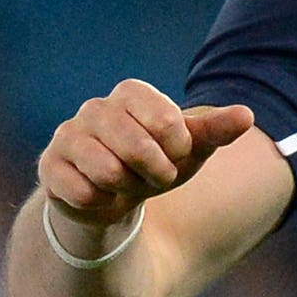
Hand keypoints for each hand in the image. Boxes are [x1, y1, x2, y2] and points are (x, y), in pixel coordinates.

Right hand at [37, 80, 253, 242]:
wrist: (112, 196)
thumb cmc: (154, 164)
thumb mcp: (188, 149)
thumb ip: (215, 130)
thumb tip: (246, 116)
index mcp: (130, 94)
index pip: (164, 120)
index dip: (177, 148)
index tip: (174, 153)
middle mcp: (95, 108)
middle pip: (135, 145)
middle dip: (155, 172)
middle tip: (156, 176)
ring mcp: (68, 136)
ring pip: (106, 169)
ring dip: (127, 188)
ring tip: (126, 184)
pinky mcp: (50, 167)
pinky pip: (81, 191)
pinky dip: (101, 202)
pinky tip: (100, 194)